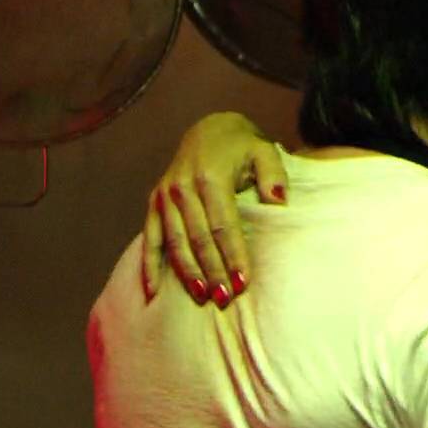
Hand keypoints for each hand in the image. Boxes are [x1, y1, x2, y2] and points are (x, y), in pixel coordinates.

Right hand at [142, 112, 289, 305]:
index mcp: (210, 177)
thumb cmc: (243, 146)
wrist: (210, 130)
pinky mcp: (155, 201)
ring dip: (187, 272)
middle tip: (225, 298)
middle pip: (198, 238)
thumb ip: (274, 174)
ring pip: (175, 241)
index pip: (223, 225)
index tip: (243, 282)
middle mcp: (183, 187)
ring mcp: (165, 195)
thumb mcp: (264, 151)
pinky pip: (151, 237)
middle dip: (212, 270)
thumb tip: (278, 201)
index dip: (233, 255)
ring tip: (202, 297)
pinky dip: (149, 265)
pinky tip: (153, 291)